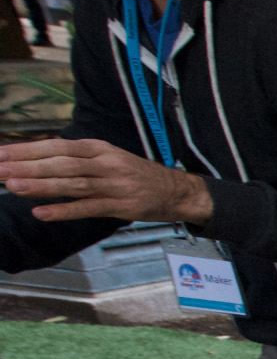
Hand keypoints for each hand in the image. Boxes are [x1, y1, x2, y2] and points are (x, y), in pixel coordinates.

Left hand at [0, 139, 212, 223]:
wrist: (178, 191)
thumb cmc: (137, 176)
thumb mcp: (108, 158)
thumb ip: (76, 160)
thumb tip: (36, 161)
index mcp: (100, 148)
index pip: (58, 146)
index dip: (28, 150)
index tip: (1, 153)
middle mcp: (106, 163)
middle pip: (61, 163)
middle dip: (27, 166)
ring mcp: (115, 185)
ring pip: (72, 184)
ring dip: (41, 185)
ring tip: (13, 186)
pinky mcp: (122, 206)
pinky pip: (88, 208)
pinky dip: (64, 210)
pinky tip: (42, 213)